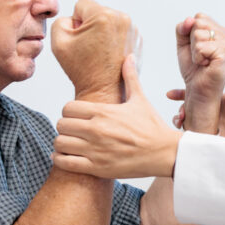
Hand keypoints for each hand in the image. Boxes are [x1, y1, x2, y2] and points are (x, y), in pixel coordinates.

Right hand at [50, 0, 137, 102]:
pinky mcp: (137, 39)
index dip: (75, 21)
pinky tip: (108, 55)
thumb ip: (61, 20)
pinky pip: (119, 32)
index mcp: (104, 16)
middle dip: (90, 26)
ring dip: (102, 32)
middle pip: (97, 11)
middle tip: (89, 47)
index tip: (80, 37)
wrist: (103, 91)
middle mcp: (122, 20)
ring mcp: (132, 30)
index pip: (81, 5)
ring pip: (108, 21)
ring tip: (99, 52)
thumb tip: (74, 18)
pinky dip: (112, 40)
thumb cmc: (84, 71)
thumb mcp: (58, 41)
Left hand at [54, 56, 181, 178]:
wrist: (164, 153)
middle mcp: (96, 130)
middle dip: (65, 127)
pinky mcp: (97, 167)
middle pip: (61, 124)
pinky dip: (61, 159)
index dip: (69, 112)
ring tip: (70, 144)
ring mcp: (95, 150)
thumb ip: (130, 78)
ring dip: (62, 143)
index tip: (77, 117)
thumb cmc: (152, 127)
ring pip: (60, 143)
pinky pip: (65, 162)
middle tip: (73, 131)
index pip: (67, 108)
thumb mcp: (140, 100)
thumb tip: (129, 57)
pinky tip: (67, 156)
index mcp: (104, 111)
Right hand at [168, 54, 224, 145]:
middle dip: (178, 106)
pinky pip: (193, 133)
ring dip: (181, 118)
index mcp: (216, 100)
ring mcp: (209, 123)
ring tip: (180, 119)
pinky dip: (186, 131)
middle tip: (170, 106)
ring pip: (189, 120)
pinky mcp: (209, 136)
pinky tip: (184, 129)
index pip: (196, 93)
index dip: (182, 93)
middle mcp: (211, 111)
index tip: (170, 93)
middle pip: (189, 107)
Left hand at [174, 13, 224, 132]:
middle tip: (200, 57)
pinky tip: (206, 66)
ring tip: (204, 62)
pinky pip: (200, 47)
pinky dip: (197, 58)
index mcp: (223, 32)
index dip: (191, 33)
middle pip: (198, 22)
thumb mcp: (183, 44)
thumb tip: (191, 20)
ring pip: (198, 33)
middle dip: (192, 41)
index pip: (199, 17)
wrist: (198, 91)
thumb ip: (183, 28)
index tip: (198, 50)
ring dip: (194, 51)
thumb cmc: (193, 69)